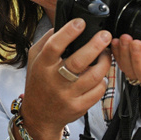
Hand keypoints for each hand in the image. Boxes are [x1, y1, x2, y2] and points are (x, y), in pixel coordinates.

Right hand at [21, 19, 112, 139]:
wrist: (39, 116)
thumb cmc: (38, 83)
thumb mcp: (34, 59)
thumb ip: (46, 41)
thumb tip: (62, 24)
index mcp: (42, 65)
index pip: (54, 45)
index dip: (69, 32)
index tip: (81, 23)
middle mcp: (54, 80)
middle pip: (79, 61)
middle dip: (95, 45)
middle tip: (106, 35)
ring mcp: (67, 95)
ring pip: (93, 76)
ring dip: (104, 62)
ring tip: (106, 54)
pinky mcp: (78, 107)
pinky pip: (98, 91)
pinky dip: (102, 80)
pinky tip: (100, 74)